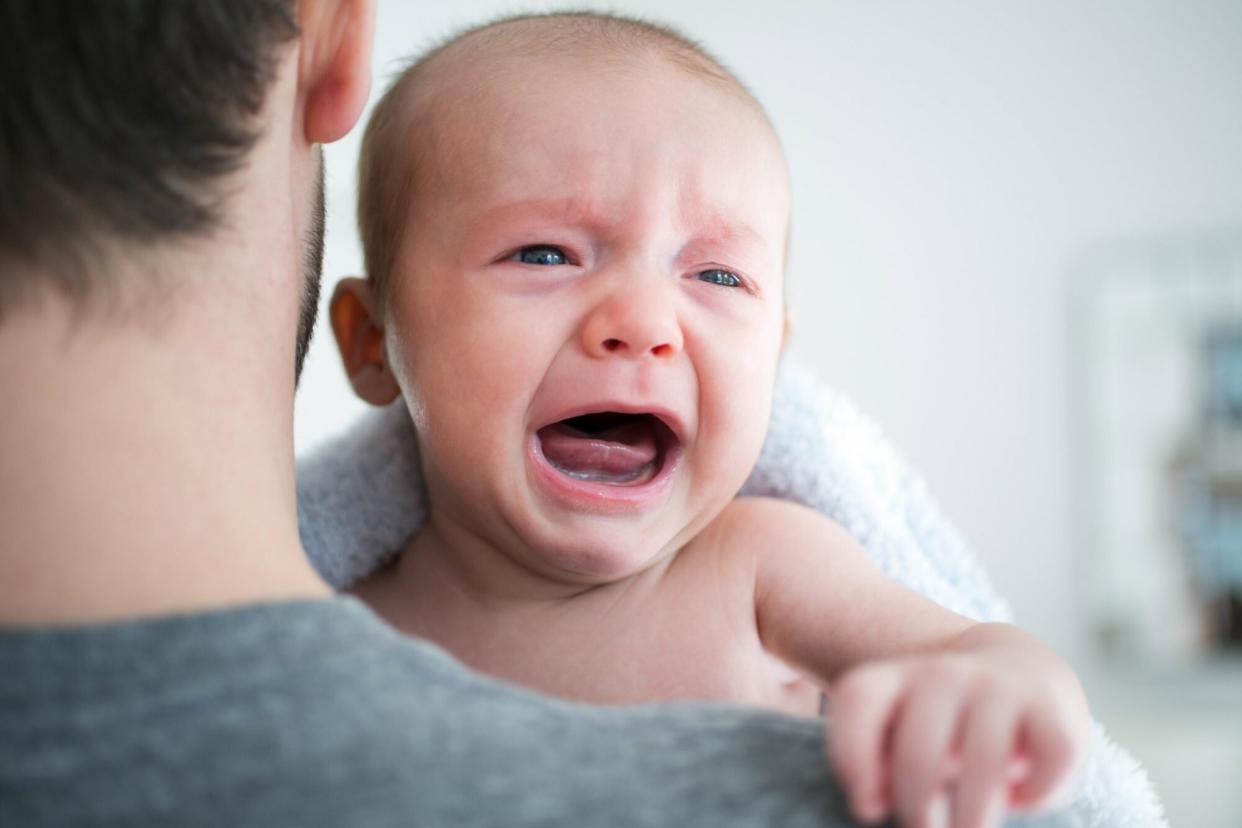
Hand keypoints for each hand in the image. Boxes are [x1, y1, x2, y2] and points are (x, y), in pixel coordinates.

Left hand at [825, 643, 1087, 827]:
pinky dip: (1032, 797)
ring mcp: (1000, 686)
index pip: (858, 700)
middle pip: (919, 756)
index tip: (866, 806)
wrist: (1021, 670)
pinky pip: (1046, 766)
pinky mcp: (1054, 709)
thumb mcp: (901, 731)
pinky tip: (1019, 796)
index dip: (852, 759)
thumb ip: (874, 764)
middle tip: (925, 827)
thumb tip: (869, 802)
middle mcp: (944, 672)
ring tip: (969, 824)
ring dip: (972, 817)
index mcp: (896, 676)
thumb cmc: (946, 722)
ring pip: (983, 765)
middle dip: (918, 813)